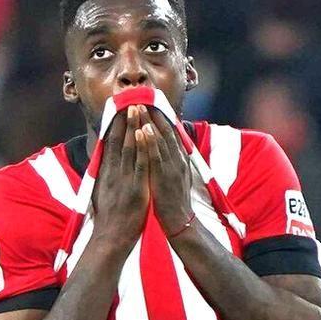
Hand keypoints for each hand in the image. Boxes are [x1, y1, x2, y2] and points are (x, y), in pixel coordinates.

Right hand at [92, 106, 147, 245]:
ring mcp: (125, 180)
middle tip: (129, 100)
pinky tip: (146, 133)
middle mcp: (114, 173)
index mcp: (107, 173)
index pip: (111, 144)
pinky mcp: (136, 188)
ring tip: (137, 108)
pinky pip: (141, 163)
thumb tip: (105, 165)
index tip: (119, 110)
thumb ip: (105, 178)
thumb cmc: (109, 219)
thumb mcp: (102, 194)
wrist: (110, 239)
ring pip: (131, 148)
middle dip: (125, 120)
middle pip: (120, 141)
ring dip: (134, 127)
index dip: (116, 126)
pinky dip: (144, 147)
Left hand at [134, 105, 195, 235]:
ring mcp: (171, 167)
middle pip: (165, 131)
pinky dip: (149, 142)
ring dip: (149, 122)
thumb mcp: (176, 177)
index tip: (151, 103)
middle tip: (142, 98)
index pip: (170, 133)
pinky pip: (155, 156)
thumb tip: (167, 150)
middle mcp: (177, 159)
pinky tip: (142, 130)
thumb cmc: (174, 201)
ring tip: (139, 107)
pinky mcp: (163, 177)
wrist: (180, 221)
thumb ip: (172, 162)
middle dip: (153, 114)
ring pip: (159, 140)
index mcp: (179, 159)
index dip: (160, 117)